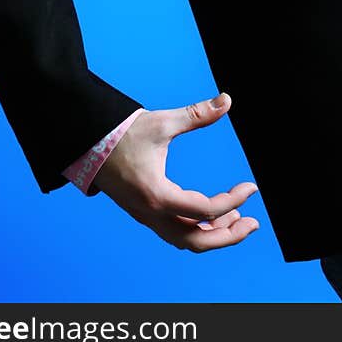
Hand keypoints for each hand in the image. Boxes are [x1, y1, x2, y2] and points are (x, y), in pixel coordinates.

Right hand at [90, 92, 260, 251]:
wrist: (88, 143)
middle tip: (253, 223)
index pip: (204, 210)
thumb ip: (196, 114)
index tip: (251, 187)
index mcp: (157, 195)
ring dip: (212, 235)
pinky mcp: (144, 213)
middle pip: (195, 241)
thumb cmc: (123, 134)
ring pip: (184, 240)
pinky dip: (196, 229)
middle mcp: (151, 214)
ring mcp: (146, 217)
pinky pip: (174, 231)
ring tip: (237, 219)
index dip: (233, 200)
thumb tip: (226, 100)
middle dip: (227, 237)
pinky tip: (212, 215)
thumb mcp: (162, 123)